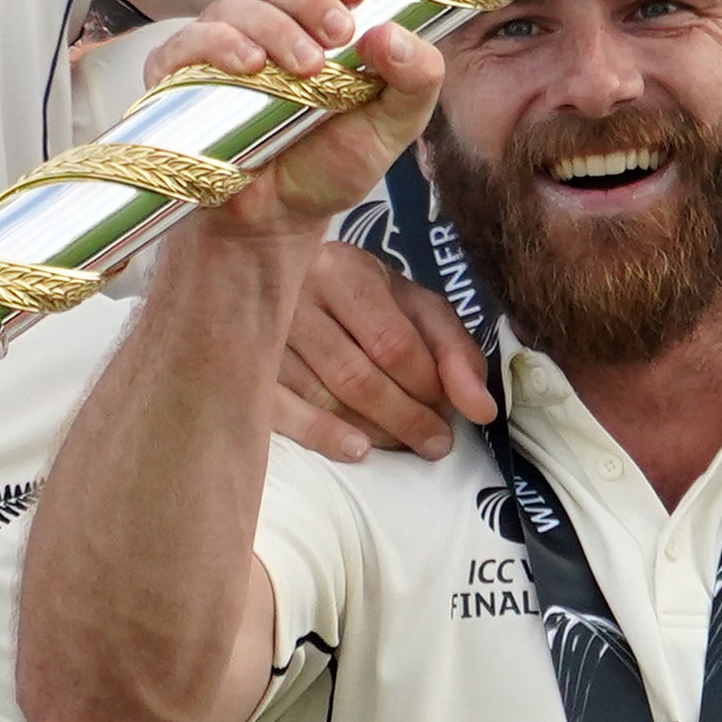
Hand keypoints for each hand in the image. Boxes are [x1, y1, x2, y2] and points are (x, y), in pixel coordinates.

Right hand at [148, 0, 443, 228]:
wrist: (279, 220)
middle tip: (339, 37)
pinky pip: (186, 42)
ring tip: (305, 71)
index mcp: (315, 13)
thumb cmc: (332, 162)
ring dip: (274, 27)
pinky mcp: (180, 77)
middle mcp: (264, 18)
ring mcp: (218, 44)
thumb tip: (390, 34)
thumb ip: (416, 78)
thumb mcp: (394, 125)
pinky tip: (249, 68)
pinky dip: (218, 46)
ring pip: (235, 3)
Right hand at [270, 239, 492, 459]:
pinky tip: (357, 451)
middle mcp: (294, 297)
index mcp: (343, 270)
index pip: (392, 342)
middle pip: (358, 376)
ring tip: (405, 445)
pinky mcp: (239, 369)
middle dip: (407, 417)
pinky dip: (322, 436)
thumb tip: (482, 409)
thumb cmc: (358, 299)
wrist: (280, 282)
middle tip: (436, 444)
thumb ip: (453, 350)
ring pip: (323, 398)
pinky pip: (280, 413)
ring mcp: (260, 336)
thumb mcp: (412, 306)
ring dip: (373, 431)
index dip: (428, 385)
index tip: (453, 413)